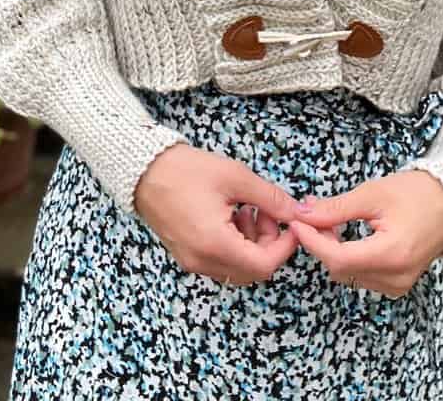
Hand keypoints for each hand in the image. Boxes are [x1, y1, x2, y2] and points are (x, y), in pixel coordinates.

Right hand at [134, 142, 302, 284]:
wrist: (144, 170)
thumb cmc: (188, 171)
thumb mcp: (236, 177)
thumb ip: (271, 199)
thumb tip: (299, 212)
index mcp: (215, 244)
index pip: (264, 265)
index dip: (286, 246)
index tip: (292, 223)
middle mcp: (203, 261)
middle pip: (252, 271)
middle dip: (269, 244)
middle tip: (268, 213)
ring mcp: (193, 261)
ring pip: (237, 268)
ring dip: (252, 244)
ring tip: (247, 209)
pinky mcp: (187, 255)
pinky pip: (220, 261)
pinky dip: (234, 244)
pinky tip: (231, 215)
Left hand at [289, 171, 442, 297]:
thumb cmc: (415, 192)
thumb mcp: (373, 194)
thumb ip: (336, 208)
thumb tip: (303, 214)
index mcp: (391, 254)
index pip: (337, 258)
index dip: (312, 241)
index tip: (296, 222)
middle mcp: (395, 277)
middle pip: (341, 269)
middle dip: (322, 244)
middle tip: (315, 216)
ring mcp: (398, 284)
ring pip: (349, 275)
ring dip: (334, 251)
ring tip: (334, 224)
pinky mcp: (398, 284)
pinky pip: (362, 277)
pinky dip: (350, 259)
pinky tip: (350, 238)